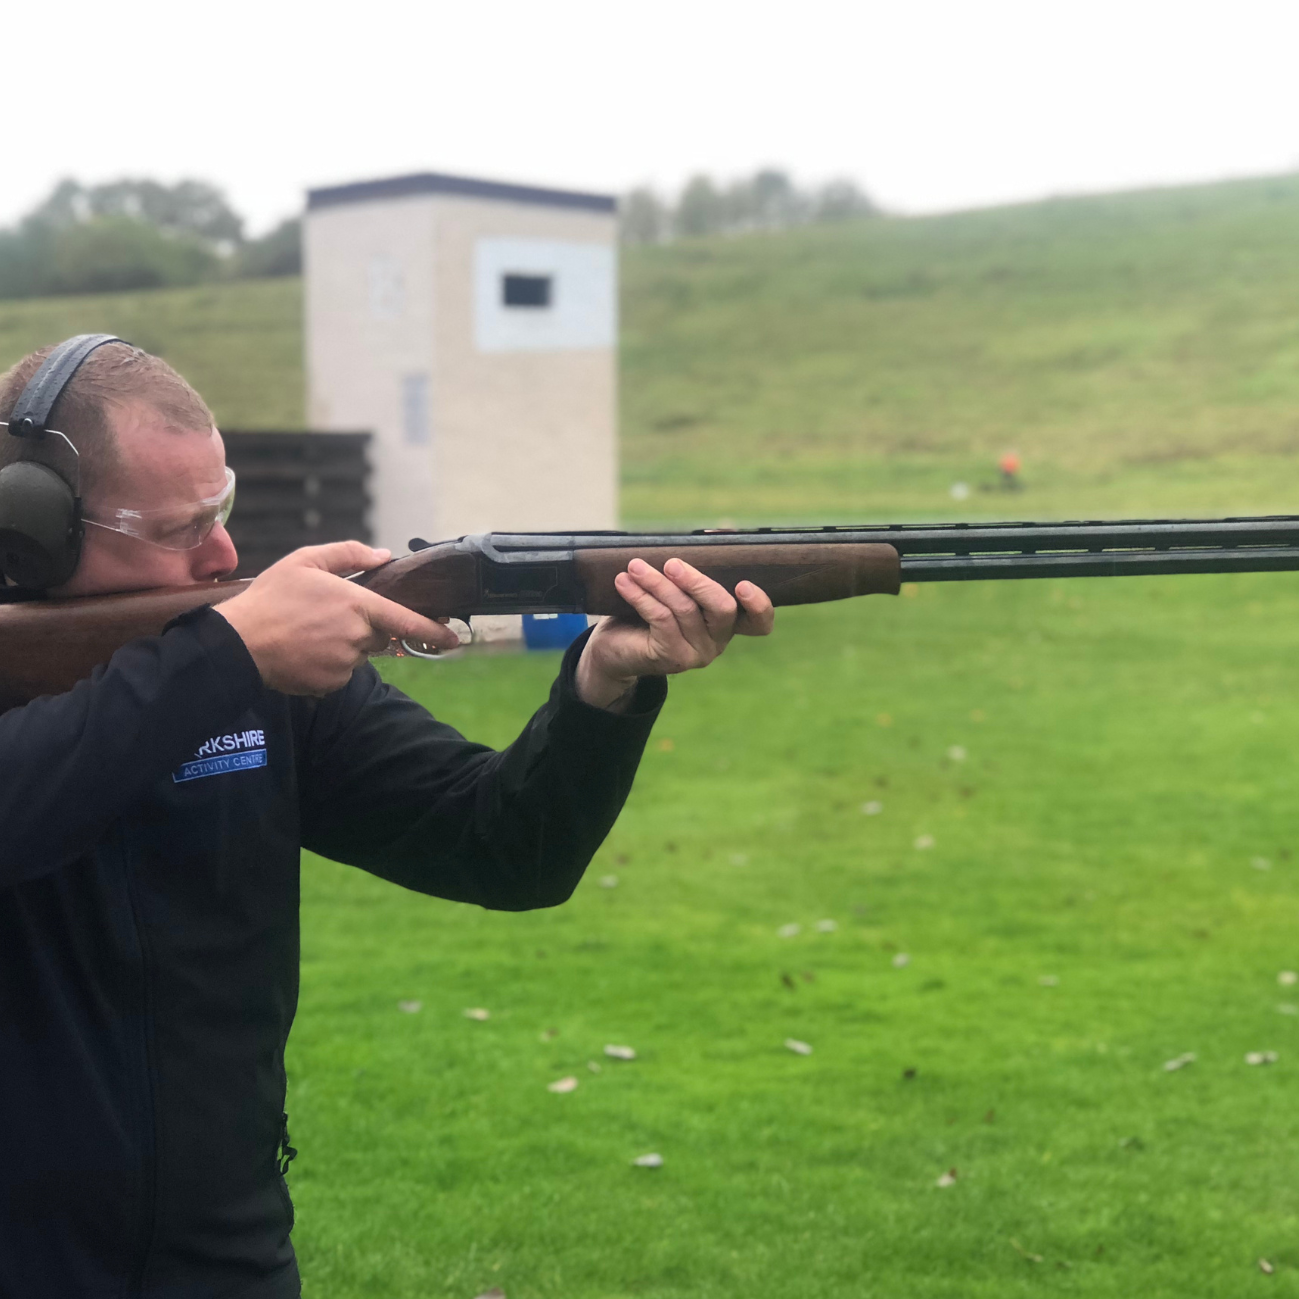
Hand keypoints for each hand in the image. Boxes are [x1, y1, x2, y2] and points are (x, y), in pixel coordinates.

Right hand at [213, 542, 459, 695]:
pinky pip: (341, 673)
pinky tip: (305, 651)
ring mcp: (345, 664)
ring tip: (309, 632)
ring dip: (345, 645)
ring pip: (358, 654)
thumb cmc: (271, 598)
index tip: (454, 638)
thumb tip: (383, 555)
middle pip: (378, 636)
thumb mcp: (306, 561)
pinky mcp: (330, 684)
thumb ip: (348, 555)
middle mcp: (357, 637)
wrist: (238, 643)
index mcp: (357, 605)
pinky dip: (330, 663)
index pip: (406, 622)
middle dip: (363, 627)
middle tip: (326, 617)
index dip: (433, 631)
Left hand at [575, 557, 774, 709]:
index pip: (759, 623)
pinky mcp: (672, 657)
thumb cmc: (649, 610)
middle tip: (671, 563)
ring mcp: (697, 652)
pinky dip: (641, 596)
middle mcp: (718, 641)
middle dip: (697, 582)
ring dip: (657, 583)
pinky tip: (624, 582)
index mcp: (728, 623)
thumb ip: (696, 566)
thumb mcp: (675, 586)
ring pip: (685, 610)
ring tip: (635, 566)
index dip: (759, 605)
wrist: (616, 647)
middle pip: (722, 609)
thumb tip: (717, 532)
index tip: (743, 584)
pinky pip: (661, 619)